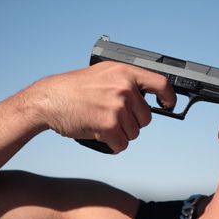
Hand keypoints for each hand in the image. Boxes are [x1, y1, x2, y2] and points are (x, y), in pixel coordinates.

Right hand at [23, 61, 176, 152]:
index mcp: (125, 73)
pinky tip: (99, 135)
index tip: (168, 105)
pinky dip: (112, 145)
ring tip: (101, 123)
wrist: (49, 100)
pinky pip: (122, 145)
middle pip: (146, 118)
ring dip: (120, 134)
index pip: (161, 84)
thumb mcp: (104, 74)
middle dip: (132, 123)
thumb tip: (146, 96)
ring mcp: (118, 107)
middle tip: (112, 117)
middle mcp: (125, 89)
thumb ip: (126, 81)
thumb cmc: (73, 89)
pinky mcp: (109, 126)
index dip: (168, 98)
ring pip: (134, 133)